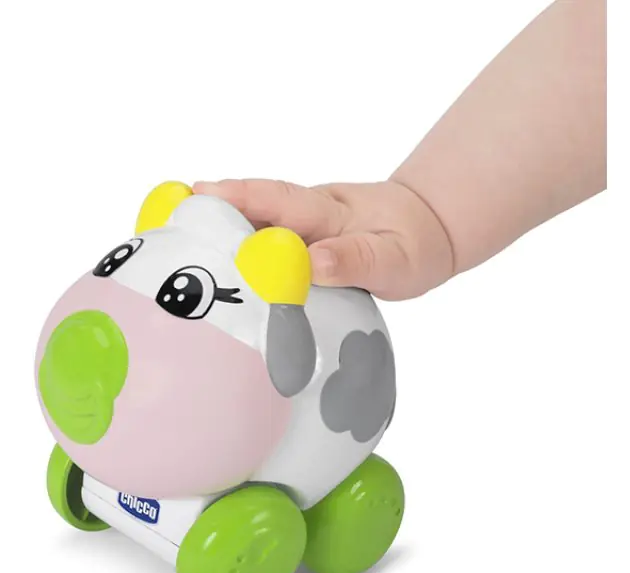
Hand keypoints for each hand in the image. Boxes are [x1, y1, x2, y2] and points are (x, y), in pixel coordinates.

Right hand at [193, 179, 452, 300]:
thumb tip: (311, 264)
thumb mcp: (394, 258)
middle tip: (160, 225)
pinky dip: (237, 256)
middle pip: (249, 210)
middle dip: (206, 214)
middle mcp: (305, 215)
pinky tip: (215, 275)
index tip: (195, 195)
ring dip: (216, 238)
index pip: (277, 199)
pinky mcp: (299, 246)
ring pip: (252, 229)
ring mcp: (300, 229)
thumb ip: (354, 260)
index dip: (236, 197)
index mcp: (327, 211)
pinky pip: (262, 247)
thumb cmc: (410, 242)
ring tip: (174, 254)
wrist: (425, 231)